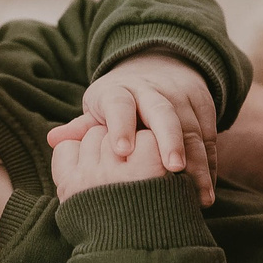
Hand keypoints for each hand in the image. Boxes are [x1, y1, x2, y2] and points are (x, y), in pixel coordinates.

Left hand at [49, 52, 217, 203]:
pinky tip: (205, 190)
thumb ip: (81, 128)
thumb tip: (53, 140)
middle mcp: (152, 91)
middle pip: (163, 113)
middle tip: (172, 168)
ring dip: (197, 163)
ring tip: (197, 196)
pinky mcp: (203, 106)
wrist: (156, 67)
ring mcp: (180, 97)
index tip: (121, 150)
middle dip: (169, 140)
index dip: (120, 125)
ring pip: (192, 129)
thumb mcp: (98, 108)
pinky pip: (209, 137)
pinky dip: (209, 165)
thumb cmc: (117, 101)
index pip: (119, 105)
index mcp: (119, 91)